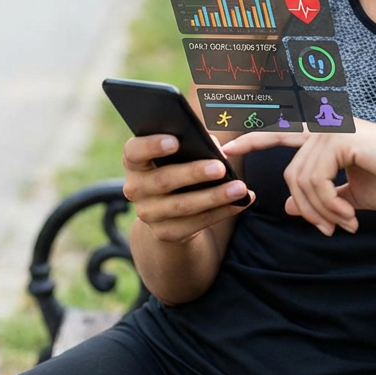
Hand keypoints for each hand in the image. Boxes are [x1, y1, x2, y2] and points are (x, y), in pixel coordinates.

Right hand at [122, 134, 252, 243]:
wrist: (167, 209)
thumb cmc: (177, 167)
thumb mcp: (177, 154)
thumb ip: (190, 145)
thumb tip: (213, 147)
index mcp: (134, 162)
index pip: (134, 152)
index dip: (152, 146)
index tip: (175, 141)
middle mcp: (135, 188)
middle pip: (163, 180)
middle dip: (194, 173)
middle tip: (221, 168)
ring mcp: (148, 213)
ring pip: (183, 206)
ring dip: (215, 197)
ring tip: (240, 188)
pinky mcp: (165, 233)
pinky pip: (196, 223)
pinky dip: (221, 212)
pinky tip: (241, 202)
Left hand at [222, 120, 375, 235]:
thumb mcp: (350, 195)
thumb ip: (319, 197)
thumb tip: (287, 207)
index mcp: (325, 134)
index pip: (279, 132)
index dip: (251, 138)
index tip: (226, 147)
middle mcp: (324, 126)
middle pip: (290, 174)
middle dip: (305, 208)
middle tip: (327, 229)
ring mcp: (331, 129)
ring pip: (300, 181)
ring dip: (321, 211)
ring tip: (344, 223)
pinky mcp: (340, 138)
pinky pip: (315, 181)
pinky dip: (328, 205)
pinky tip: (348, 216)